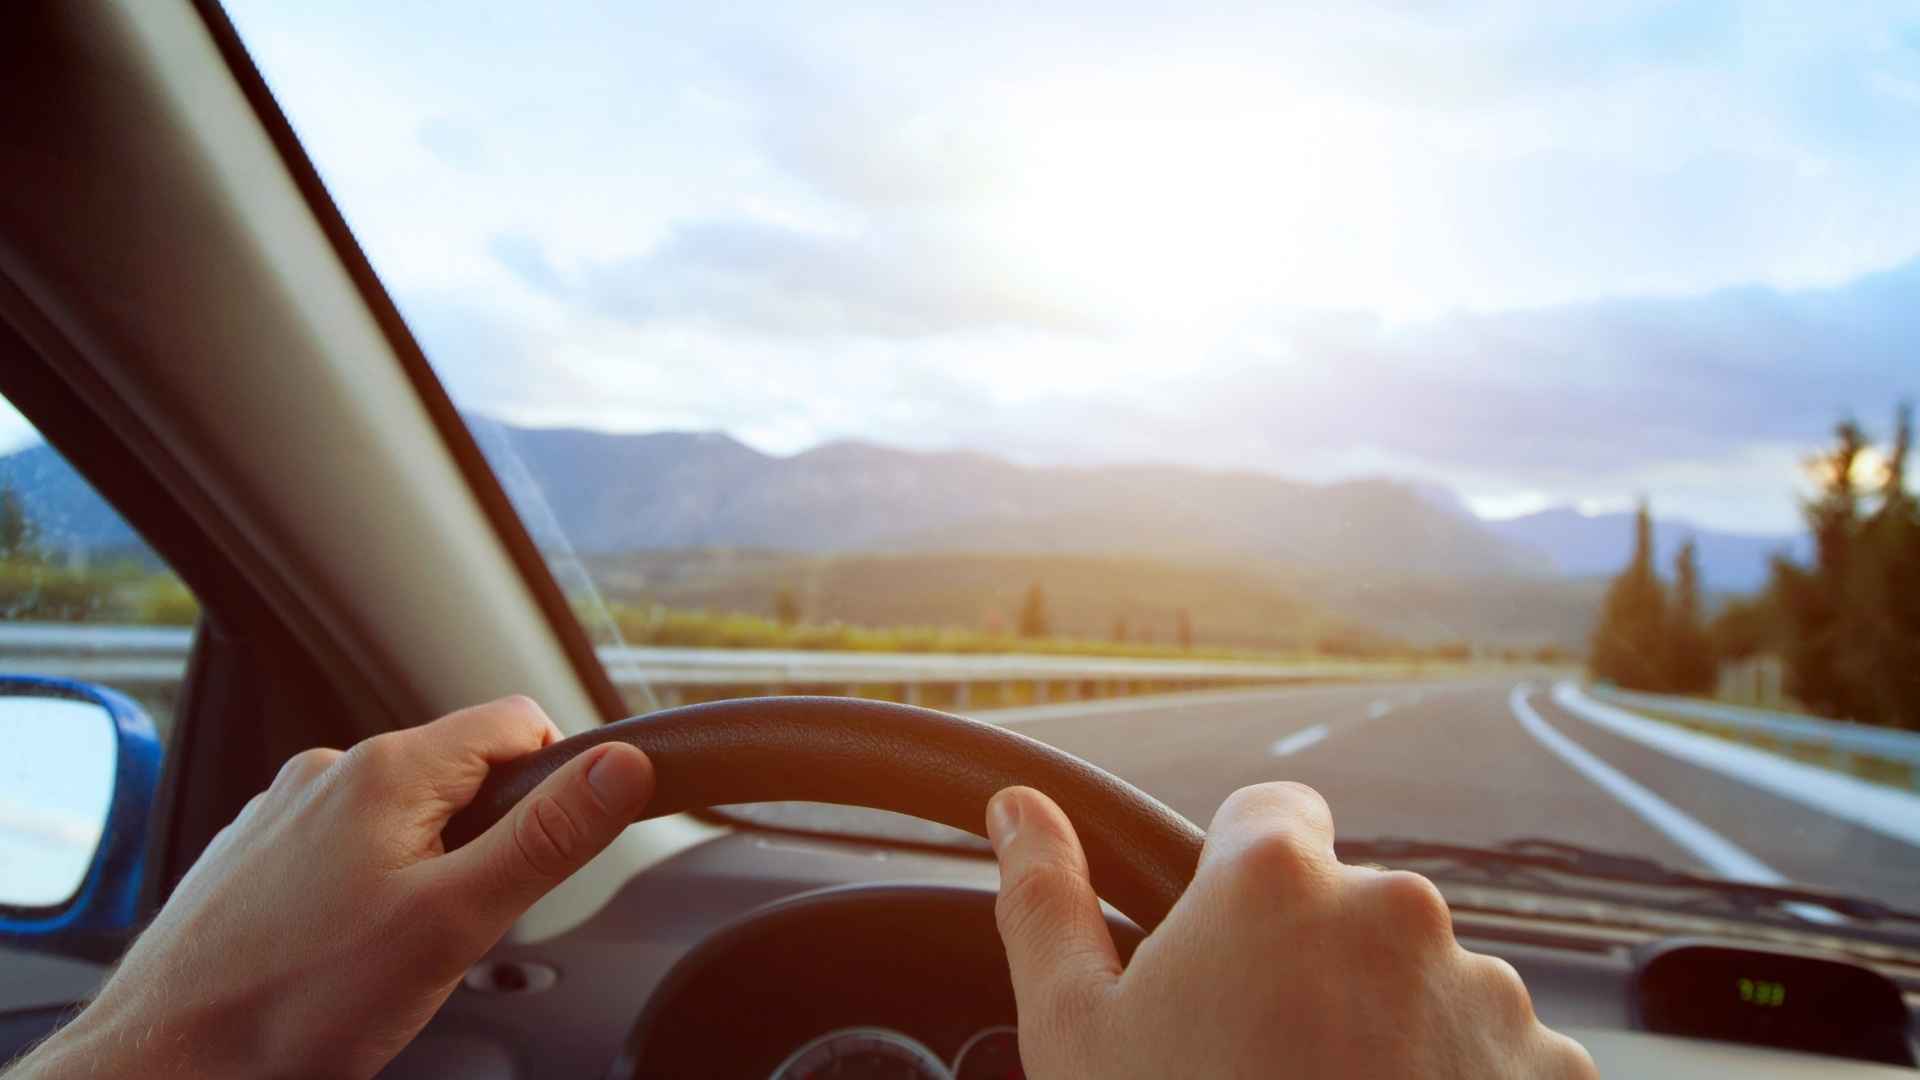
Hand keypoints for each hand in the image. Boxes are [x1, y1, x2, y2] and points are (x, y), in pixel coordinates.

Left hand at [14, 696, 652, 1079]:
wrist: (161, 1065)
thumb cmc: (294, 1004)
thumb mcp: (455, 923)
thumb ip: (547, 839)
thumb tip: (623, 767)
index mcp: (387, 769)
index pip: (519, 721)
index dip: (556, 780)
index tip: (544, 853)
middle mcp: (329, 771)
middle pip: (460, 773)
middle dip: (485, 841)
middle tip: (457, 927)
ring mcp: (282, 812)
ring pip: (400, 816)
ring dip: (423, 868)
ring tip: (390, 952)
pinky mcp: (251, 856)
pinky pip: (341, 849)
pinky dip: (362, 889)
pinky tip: (337, 953)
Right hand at [985, 782, 1596, 1078]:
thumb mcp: (1076, 1035)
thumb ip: (1045, 901)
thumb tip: (1019, 807)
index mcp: (1277, 879)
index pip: (1273, 812)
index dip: (1240, 879)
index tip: (1225, 952)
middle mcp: (1397, 911)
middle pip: (1350, 908)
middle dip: (1316, 967)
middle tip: (1260, 1064)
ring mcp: (1489, 993)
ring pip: (1427, 983)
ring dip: (1392, 1031)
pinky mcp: (1556, 1072)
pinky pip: (1497, 1056)